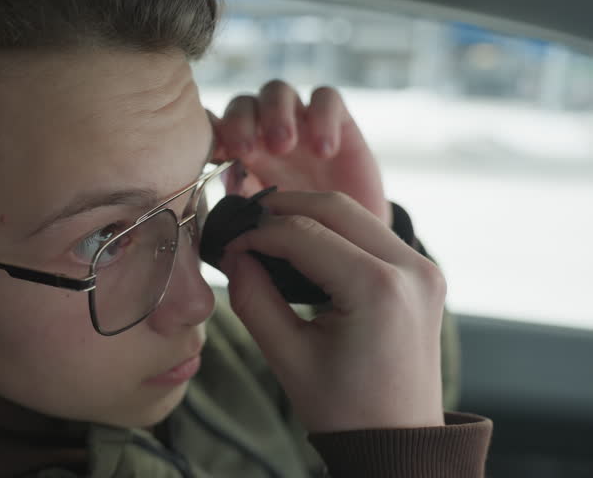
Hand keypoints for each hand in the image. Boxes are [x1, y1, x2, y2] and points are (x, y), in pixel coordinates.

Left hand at [212, 83, 390, 225]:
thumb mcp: (268, 226)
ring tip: (284, 146)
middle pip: (242, 104)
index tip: (213, 152)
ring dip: (275, 112)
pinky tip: (325, 151)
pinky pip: (326, 97)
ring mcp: (299, 122)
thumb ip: (242, 211)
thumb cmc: (304, 232)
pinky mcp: (337, 120)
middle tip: (246, 151)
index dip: (209, 131)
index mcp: (240, 155)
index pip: (215, 127)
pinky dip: (323, 117)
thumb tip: (218, 211)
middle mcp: (265, 133)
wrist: (349, 237)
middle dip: (239, 122)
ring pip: (277, 91)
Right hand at [219, 191, 445, 433]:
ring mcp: (423, 269)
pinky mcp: (423, 275)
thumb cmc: (345, 410)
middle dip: (283, 209)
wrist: (398, 443)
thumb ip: (254, 298)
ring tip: (270, 234)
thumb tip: (234, 255)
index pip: (304, 234)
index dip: (258, 232)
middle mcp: (410, 269)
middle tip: (246, 225)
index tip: (229, 243)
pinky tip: (305, 246)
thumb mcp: (287, 356)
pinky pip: (374, 234)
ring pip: (357, 214)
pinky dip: (336, 231)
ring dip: (310, 216)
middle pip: (335, 208)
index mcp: (377, 290)